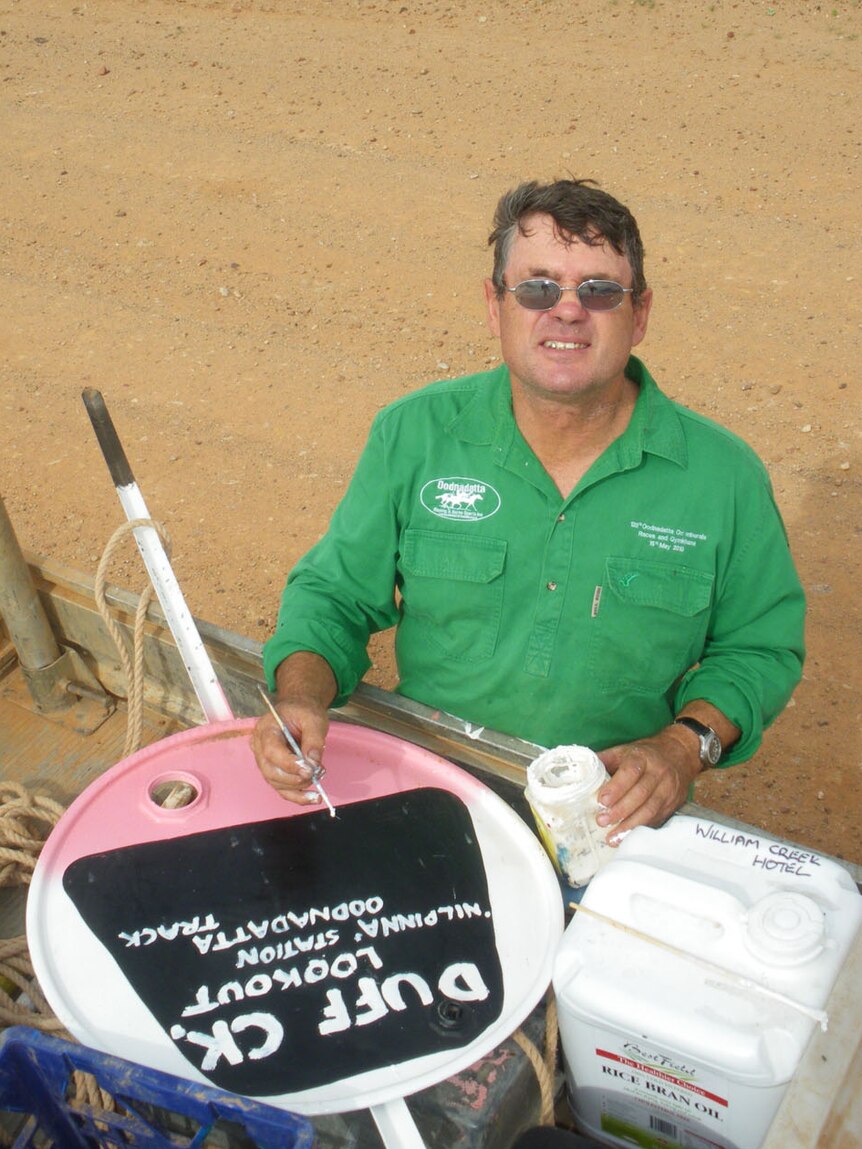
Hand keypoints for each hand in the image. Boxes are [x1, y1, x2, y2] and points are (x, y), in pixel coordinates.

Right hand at [250, 698, 329, 805]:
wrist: (299, 711)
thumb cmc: (304, 712)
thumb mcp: (314, 719)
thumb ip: (313, 740)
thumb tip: (313, 764)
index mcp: (265, 730)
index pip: (271, 751)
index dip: (289, 763)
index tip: (309, 769)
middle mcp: (259, 747)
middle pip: (270, 771)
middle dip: (294, 777)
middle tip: (316, 773)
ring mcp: (265, 762)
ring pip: (276, 783)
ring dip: (299, 786)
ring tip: (319, 776)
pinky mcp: (274, 772)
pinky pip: (282, 789)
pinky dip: (298, 796)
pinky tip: (313, 798)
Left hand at [596, 725, 701, 843]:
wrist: (679, 754)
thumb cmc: (645, 755)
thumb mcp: (624, 751)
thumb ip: (604, 760)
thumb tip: (580, 771)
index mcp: (642, 758)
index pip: (630, 772)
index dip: (616, 787)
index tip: (601, 801)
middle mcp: (658, 773)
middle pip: (640, 794)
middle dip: (620, 810)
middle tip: (602, 821)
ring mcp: (668, 790)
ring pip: (650, 810)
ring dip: (630, 825)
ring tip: (612, 837)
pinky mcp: (673, 804)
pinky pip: (657, 818)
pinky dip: (641, 829)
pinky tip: (627, 837)